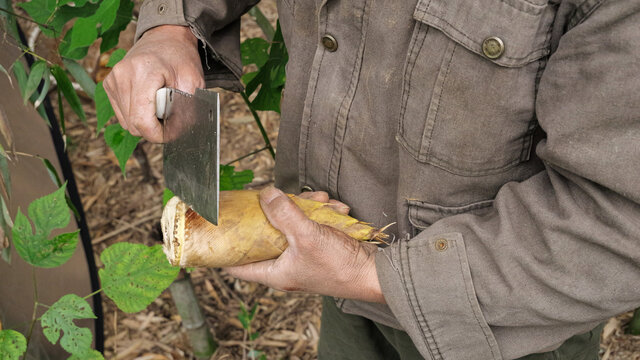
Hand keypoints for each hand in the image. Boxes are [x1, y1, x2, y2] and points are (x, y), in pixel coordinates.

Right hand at [103, 25, 204, 142]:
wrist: (166, 38)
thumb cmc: (181, 59)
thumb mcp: (193, 82)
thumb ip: (187, 109)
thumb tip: (179, 133)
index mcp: (143, 72)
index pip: (142, 120)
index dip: (158, 135)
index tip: (172, 133)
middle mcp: (122, 76)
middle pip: (133, 125)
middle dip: (154, 129)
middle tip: (171, 118)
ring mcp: (112, 80)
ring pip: (127, 123)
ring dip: (145, 122)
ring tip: (160, 107)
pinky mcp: (109, 85)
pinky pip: (122, 115)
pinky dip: (137, 115)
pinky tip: (149, 103)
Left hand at [225, 187, 384, 303]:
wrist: (375, 273)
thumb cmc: (339, 266)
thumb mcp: (307, 236)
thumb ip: (284, 214)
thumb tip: (266, 194)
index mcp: (275, 272)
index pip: (237, 266)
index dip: (226, 249)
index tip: (220, 228)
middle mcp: (286, 266)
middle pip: (267, 235)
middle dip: (276, 212)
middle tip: (281, 196)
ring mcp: (303, 256)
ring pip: (292, 225)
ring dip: (307, 208)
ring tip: (322, 200)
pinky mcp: (320, 247)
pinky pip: (312, 224)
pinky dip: (322, 213)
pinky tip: (335, 207)